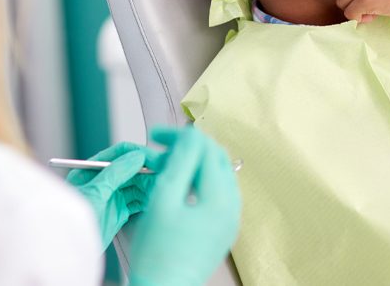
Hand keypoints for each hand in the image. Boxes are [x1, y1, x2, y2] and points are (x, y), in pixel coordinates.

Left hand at [67, 142, 163, 249]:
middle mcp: (102, 181)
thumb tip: (137, 156)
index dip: (139, 154)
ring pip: (137, 184)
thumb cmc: (69, 223)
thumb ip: (116, 172)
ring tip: (162, 188)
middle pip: (131, 168)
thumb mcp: (94, 193)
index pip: (120, 153)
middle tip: (165, 174)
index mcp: (91, 170)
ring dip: (150, 185)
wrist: (65, 256)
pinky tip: (156, 199)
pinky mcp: (118, 212)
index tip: (155, 159)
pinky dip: (148, 199)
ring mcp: (111, 196)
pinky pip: (137, 201)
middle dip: (148, 170)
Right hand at [129, 126, 241, 285]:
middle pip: (216, 159)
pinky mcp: (223, 227)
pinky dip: (199, 178)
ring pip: (217, 173)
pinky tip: (179, 182)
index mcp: (221, 199)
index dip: (181, 136)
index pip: (206, 149)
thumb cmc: (158, 255)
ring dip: (194, 161)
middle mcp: (232, 207)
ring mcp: (230, 218)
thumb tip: (191, 136)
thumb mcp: (163, 201)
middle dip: (189, 146)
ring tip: (167, 162)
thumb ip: (180, 163)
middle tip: (161, 146)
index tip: (157, 135)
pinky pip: (217, 190)